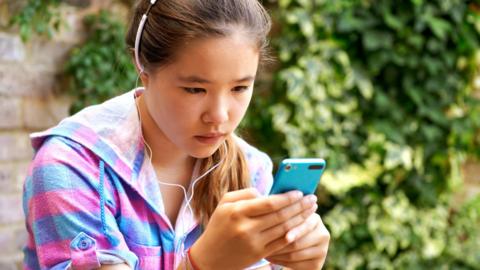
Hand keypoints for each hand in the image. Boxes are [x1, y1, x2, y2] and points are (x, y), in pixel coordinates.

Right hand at [189, 188, 317, 269]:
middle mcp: (246, 228)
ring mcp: (253, 243)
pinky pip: (281, 243)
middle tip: (312, 199)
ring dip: (301, 219)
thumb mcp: (224, 204)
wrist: (209, 258)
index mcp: (237, 212)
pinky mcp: (259, 254)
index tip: (299, 192)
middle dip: (299, 207)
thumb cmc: (219, 225)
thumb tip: (268, 193)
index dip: (287, 197)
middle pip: (280, 215)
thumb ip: (245, 193)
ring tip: (311, 211)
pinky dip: (294, 234)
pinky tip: (303, 226)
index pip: (268, 203)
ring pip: (284, 229)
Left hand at [266, 213, 329, 269]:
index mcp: (316, 219)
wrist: (295, 251)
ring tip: (264, 250)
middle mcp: (323, 234)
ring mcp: (322, 251)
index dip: (288, 227)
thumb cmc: (285, 229)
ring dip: (277, 253)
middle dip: (279, 243)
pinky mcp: (317, 265)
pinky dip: (281, 262)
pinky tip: (270, 258)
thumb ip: (277, 208)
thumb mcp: (285, 218)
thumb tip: (258, 194)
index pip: (302, 223)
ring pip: (295, 253)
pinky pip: (296, 264)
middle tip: (263, 243)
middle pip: (298, 240)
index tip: (273, 230)